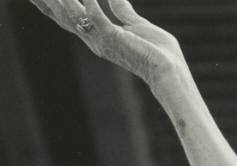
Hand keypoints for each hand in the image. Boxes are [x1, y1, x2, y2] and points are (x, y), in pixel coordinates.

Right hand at [27, 0, 186, 88]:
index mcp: (98, 35)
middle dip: (47, 1)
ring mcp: (102, 40)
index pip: (67, 18)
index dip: (50, 5)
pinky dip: (91, 2)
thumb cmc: (159, 52)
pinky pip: (96, 16)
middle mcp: (94, 39)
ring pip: (72, 14)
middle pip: (62, 16)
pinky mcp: (114, 38)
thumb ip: (123, 12)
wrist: (171, 70)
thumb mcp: (137, 25)